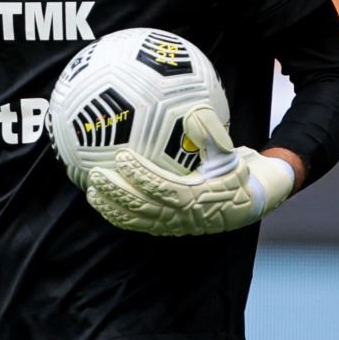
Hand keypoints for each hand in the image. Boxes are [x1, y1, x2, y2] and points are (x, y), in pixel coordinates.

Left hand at [85, 104, 295, 236]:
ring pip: (136, 219)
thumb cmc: (235, 173)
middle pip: (143, 206)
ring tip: (92, 190)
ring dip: (112, 205)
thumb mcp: (230, 154)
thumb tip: (196, 111)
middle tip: (96, 173)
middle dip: (117, 191)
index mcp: (197, 196)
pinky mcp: (165, 228)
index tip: (122, 155)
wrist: (246, 204)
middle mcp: (182, 215)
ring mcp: (172, 225)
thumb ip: (212, 136)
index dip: (140, 173)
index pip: (162, 186)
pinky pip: (137, 225)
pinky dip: (117, 216)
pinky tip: (101, 203)